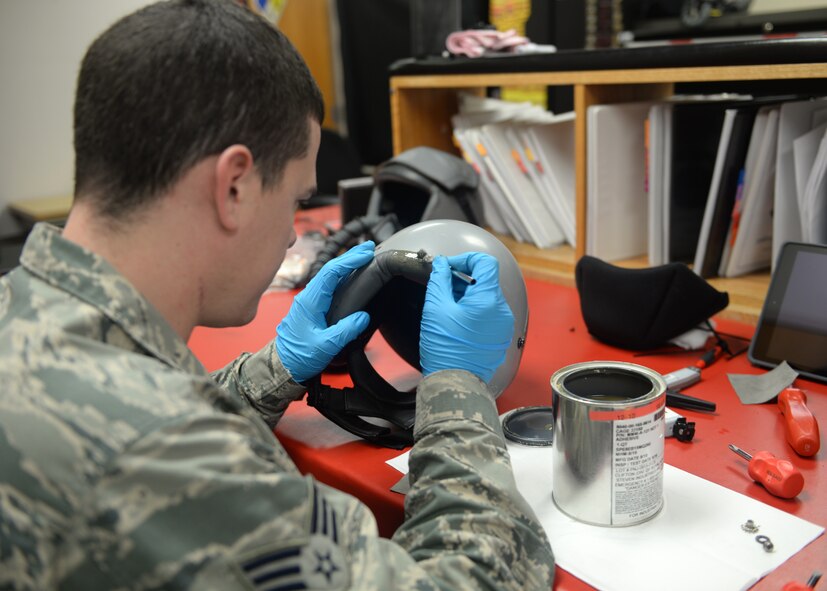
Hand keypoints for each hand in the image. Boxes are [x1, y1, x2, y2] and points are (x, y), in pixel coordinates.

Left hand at [276, 241, 374, 382]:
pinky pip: (329, 285)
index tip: (366, 253)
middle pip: (331, 268)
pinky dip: (343, 276)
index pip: (331, 272)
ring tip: (364, 256)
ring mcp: (310, 300)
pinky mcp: (314, 306)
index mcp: (310, 302)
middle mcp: (309, 296)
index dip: (349, 260)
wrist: (283, 366)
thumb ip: (345, 331)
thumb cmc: (299, 356)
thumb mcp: (325, 347)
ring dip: (347, 264)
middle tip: (370, 247)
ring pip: (330, 275)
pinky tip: (353, 275)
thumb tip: (363, 317)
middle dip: (350, 256)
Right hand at [420, 253, 513, 383]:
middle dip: (464, 279)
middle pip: (487, 281)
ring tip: (448, 307)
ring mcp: (504, 326)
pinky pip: (490, 315)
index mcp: (488, 300)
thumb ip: (439, 280)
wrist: (455, 383)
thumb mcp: (435, 308)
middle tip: (444, 286)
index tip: (450, 266)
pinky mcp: (501, 337)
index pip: (485, 262)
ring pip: (488, 298)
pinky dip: (475, 311)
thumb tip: (441, 264)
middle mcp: (502, 311)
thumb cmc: (445, 349)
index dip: (466, 259)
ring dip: (469, 296)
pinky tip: (458, 321)